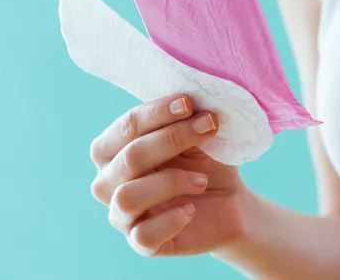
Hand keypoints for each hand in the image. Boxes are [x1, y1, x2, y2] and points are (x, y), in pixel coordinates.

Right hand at [89, 94, 246, 256]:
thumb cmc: (205, 161)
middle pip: (129, 157)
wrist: (230, 203)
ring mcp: (122, 214)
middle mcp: (109, 182)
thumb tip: (191, 96)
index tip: (189, 104)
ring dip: (171, 181)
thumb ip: (185, 117)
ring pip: (128, 196)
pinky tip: (191, 209)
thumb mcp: (197, 135)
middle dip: (172, 138)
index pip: (126, 127)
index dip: (156, 113)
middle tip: (209, 127)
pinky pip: (142, 234)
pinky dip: (170, 219)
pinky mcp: (142, 243)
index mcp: (115, 149)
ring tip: (202, 179)